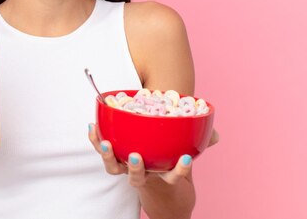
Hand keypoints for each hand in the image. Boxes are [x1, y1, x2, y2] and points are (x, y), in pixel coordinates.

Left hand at [88, 123, 219, 186]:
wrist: (152, 180)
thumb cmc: (169, 159)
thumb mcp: (186, 152)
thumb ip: (199, 141)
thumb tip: (214, 134)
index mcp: (162, 174)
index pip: (173, 177)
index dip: (179, 170)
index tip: (185, 159)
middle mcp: (143, 174)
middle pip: (136, 178)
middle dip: (136, 168)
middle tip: (136, 157)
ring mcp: (126, 167)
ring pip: (114, 168)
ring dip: (108, 157)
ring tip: (106, 143)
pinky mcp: (112, 157)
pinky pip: (101, 150)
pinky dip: (95, 139)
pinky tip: (92, 125)